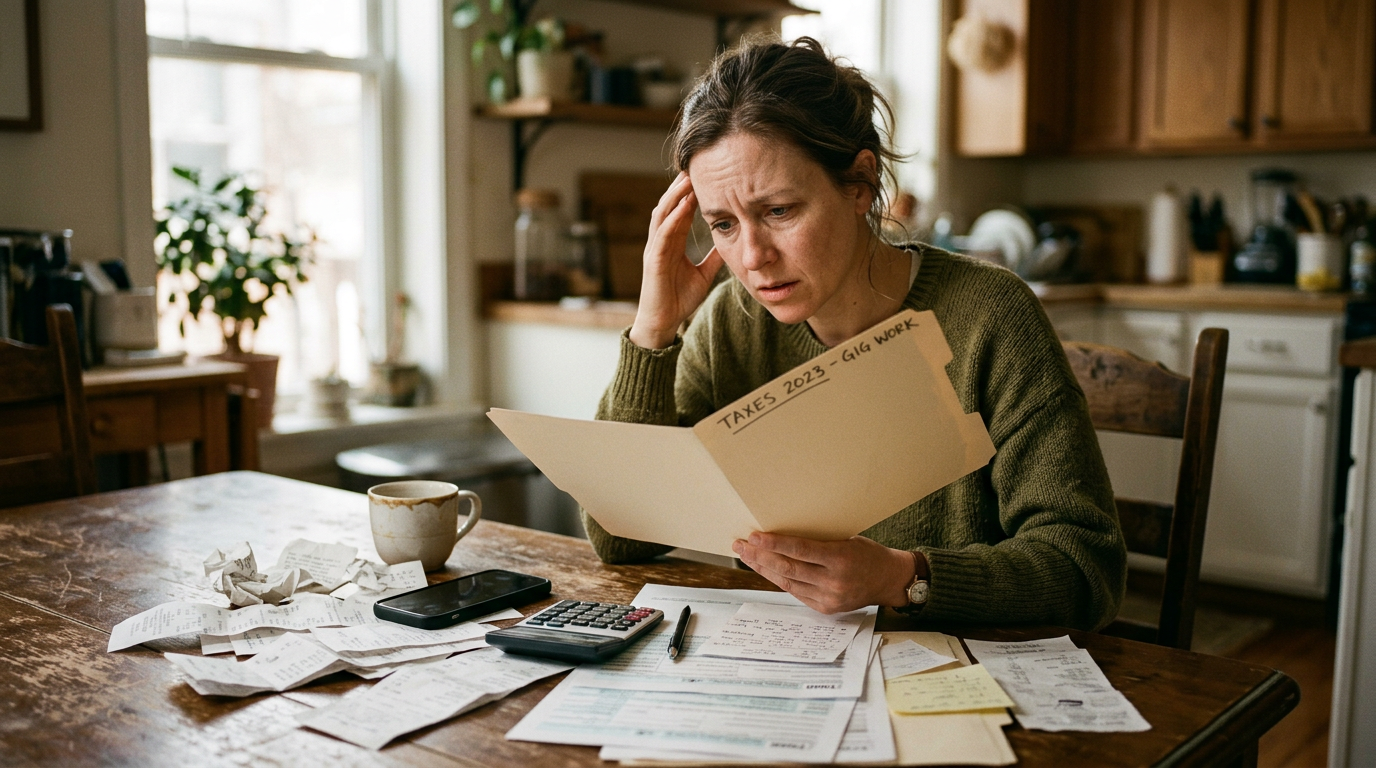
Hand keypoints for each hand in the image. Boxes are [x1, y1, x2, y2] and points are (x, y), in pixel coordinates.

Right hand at [629, 172, 724, 349]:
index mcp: (672, 243)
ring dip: (675, 195)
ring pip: (663, 213)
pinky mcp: (653, 260)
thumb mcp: (704, 274)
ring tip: (688, 177)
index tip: (705, 176)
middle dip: (680, 186)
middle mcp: (661, 241)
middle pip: (670, 206)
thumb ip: (714, 258)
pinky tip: (684, 204)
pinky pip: (663, 233)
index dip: (690, 193)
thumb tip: (731, 244)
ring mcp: (655, 249)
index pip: (680, 211)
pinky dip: (673, 217)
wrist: (663, 323)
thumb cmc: (679, 299)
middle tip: (694, 165)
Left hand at [732, 533, 920, 614]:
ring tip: (747, 557)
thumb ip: (819, 542)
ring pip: (788, 583)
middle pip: (788, 568)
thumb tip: (783, 536)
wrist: (889, 580)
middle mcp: (834, 581)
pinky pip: (796, 593)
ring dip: (764, 569)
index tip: (754, 537)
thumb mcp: (847, 540)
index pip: (800, 550)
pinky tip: (766, 570)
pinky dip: (779, 580)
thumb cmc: (868, 554)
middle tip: (741, 546)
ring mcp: (829, 598)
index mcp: (840, 559)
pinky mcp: (825, 608)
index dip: (774, 544)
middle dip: (760, 557)